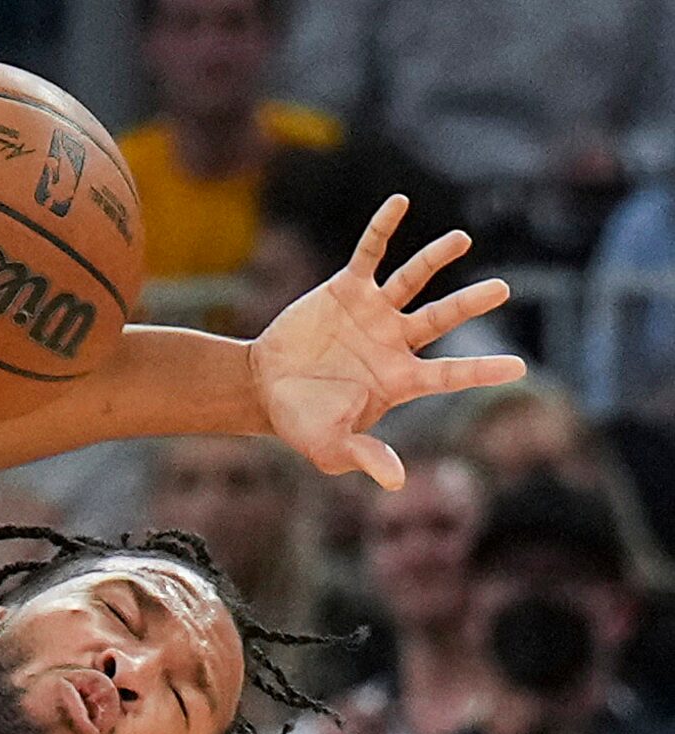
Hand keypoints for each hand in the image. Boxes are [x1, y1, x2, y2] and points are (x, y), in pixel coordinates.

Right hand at [251, 196, 525, 488]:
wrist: (262, 389)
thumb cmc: (302, 422)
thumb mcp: (331, 447)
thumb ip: (365, 458)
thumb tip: (398, 483)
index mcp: (399, 379)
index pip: (449, 375)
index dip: (481, 370)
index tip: (519, 368)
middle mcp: (394, 341)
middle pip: (441, 318)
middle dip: (471, 303)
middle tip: (503, 289)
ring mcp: (372, 312)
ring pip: (412, 281)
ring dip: (436, 259)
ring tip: (462, 239)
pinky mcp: (345, 289)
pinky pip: (369, 254)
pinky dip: (383, 230)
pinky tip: (400, 203)